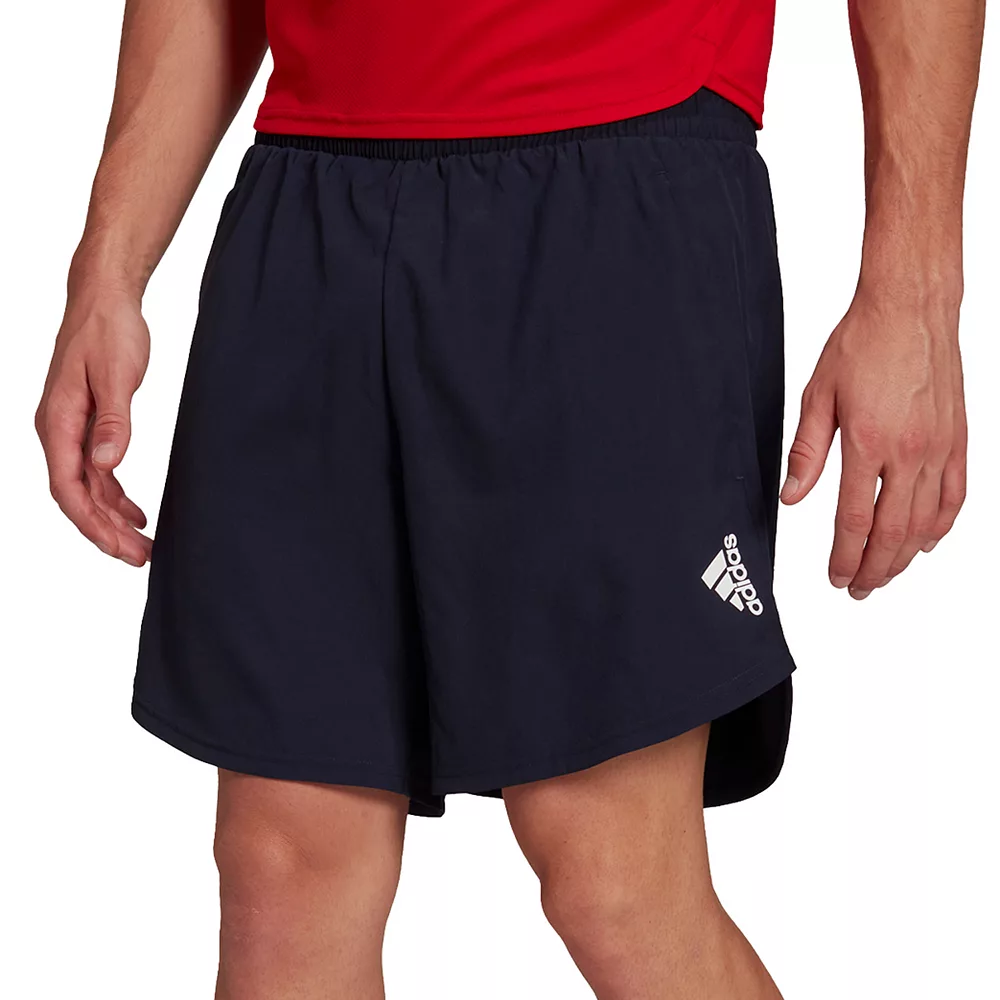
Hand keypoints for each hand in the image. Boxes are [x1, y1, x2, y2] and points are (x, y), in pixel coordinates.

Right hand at [36, 283, 152, 565]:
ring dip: (114, 519)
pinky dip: (116, 496)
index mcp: (58, 422)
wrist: (105, 299)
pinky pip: (97, 473)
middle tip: (142, 558)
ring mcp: (71, 430)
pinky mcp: (88, 424)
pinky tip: (137, 513)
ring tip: (143, 545)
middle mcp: (58, 431)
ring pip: (89, 488)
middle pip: (78, 496)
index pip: (68, 488)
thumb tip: (106, 464)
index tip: (119, 548)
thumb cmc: (108, 330)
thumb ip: (113, 421)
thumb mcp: (116, 374)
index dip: (92, 524)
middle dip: (107, 532)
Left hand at [780, 287, 966, 598]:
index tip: (836, 576)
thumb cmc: (863, 343)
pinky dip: (941, 525)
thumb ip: (806, 451)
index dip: (845, 556)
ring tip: (887, 574)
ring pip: (926, 521)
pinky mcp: (959, 439)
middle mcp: (910, 451)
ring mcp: (940, 447)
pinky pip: (956, 495)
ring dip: (905, 556)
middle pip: (893, 531)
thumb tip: (792, 496)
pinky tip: (927, 540)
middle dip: (874, 568)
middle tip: (859, 589)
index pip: (855, 519)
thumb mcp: (817, 396)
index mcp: (869, 442)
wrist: (910, 308)